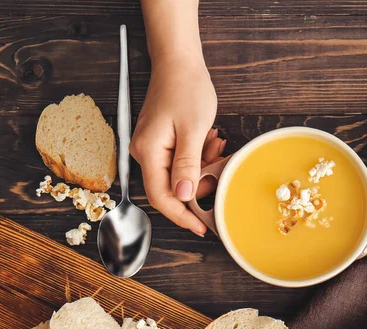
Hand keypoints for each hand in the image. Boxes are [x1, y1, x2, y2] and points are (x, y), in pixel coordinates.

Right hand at [130, 57, 223, 235]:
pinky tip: (211, 140)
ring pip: (179, 175)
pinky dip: (200, 157)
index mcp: (149, 152)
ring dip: (203, 168)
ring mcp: (153, 148)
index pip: (161, 198)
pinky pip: (181, 161)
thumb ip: (187, 165)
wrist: (179, 62)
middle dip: (199, 186)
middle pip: (171, 188)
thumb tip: (184, 196)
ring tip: (217, 144)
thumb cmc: (186, 89)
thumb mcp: (192, 129)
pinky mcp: (162, 142)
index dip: (182, 216)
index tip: (203, 227)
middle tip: (220, 169)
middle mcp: (145, 153)